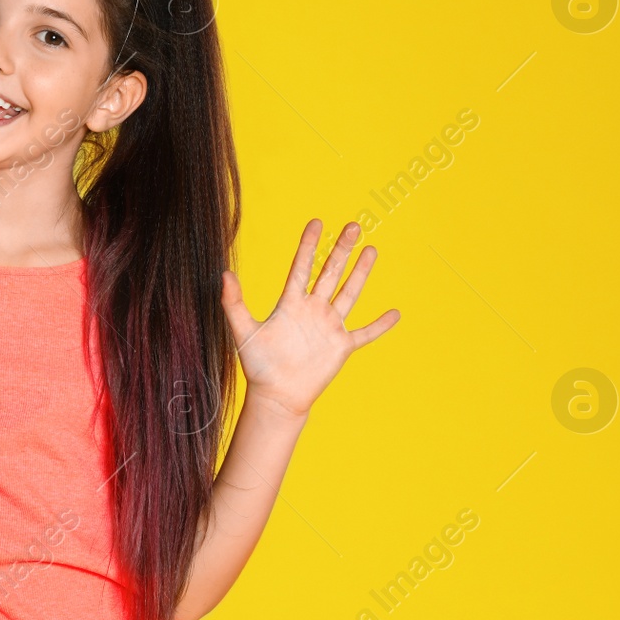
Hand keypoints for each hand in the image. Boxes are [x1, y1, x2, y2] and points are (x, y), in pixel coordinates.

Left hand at [221, 219, 398, 421]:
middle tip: (353, 225)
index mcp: (290, 303)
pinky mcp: (341, 347)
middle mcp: (312, 309)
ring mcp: (329, 326)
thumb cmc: (258, 365)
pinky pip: (365, 334)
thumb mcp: (243, 331)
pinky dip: (380, 325)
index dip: (308, 245)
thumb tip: (224, 273)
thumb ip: (233, 303)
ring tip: (371, 249)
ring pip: (349, 293)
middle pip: (330, 273)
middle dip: (341, 249)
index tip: (316, 223)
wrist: (276, 396)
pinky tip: (395, 313)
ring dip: (361, 273)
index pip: (302, 267)